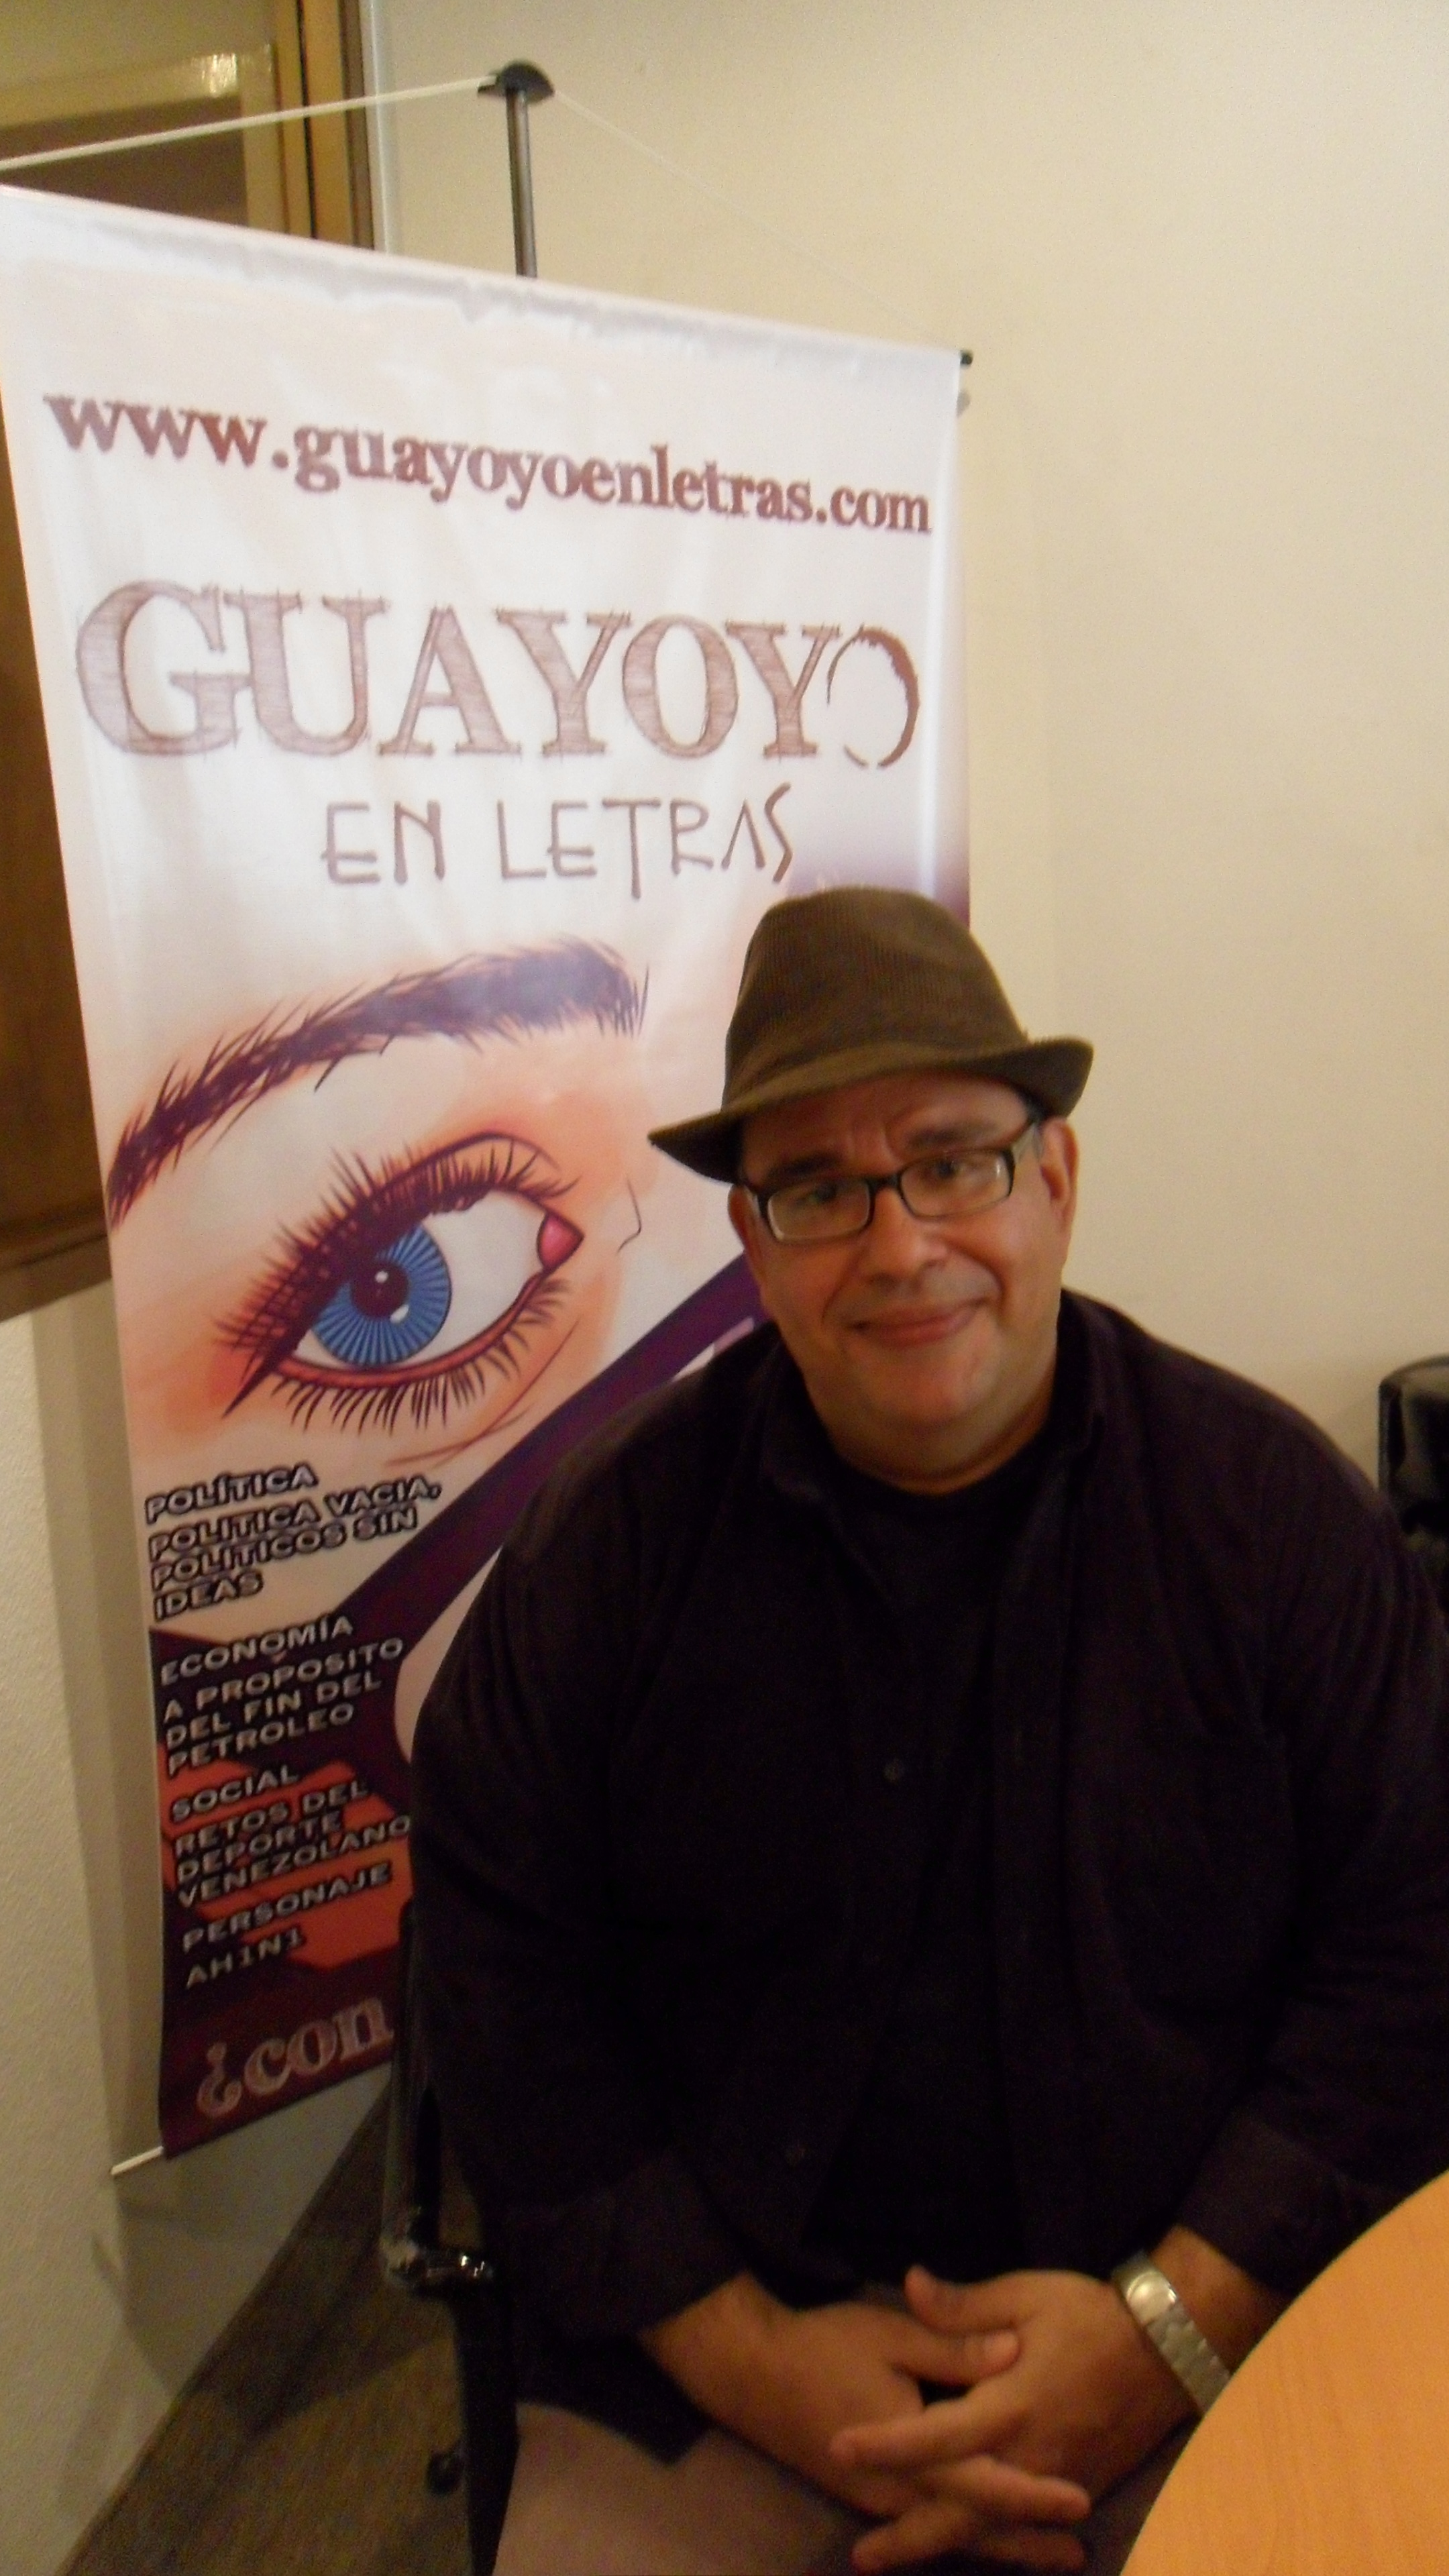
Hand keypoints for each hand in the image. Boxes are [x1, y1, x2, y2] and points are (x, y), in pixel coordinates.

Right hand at [643, 2273, 1078, 2523]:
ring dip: (1000, 2543)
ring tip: (1050, 2553)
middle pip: (972, 2525)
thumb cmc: (824, 2346)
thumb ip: (953, 2347)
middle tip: (1077, 2551)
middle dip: (1027, 2541)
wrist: (753, 2374)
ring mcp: (880, 2500)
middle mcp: (898, 2489)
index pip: (983, 2481)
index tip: (1081, 2502)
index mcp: (912, 2448)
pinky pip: (924, 2524)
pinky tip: (985, 2535)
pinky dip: (963, 2533)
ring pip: (949, 2532)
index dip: (1033, 2495)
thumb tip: (1014, 2352)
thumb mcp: (891, 2333)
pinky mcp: (868, 2497)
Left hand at [831, 2265, 1190, 2569]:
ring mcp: (1055, 2481)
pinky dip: (990, 2539)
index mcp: (1009, 2406)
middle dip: (908, 2537)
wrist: (1166, 2350)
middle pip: (959, 2512)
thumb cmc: (1089, 2316)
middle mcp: (1029, 2457)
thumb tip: (911, 2283)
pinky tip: (961, 2544)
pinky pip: (1022, 2525)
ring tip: (892, 2556)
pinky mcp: (1077, 2488)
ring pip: (991, 2528)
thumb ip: (963, 2307)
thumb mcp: (1025, 2296)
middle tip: (859, 2556)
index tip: (840, 2448)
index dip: (886, 2445)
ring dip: (941, 2545)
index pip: (934, 2436)